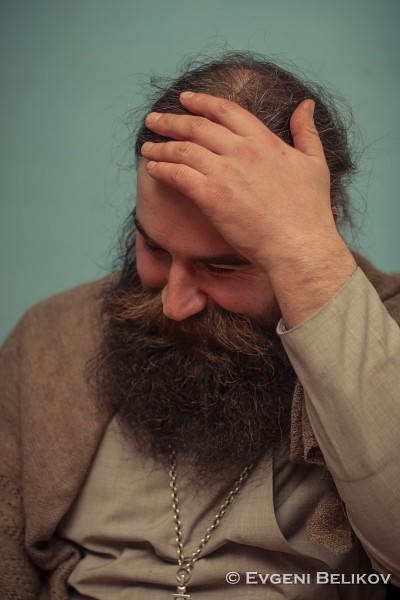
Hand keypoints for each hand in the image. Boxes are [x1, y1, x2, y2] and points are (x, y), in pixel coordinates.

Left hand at [141, 92, 355, 325]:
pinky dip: (163, 169)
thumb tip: (306, 105)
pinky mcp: (211, 196)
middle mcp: (242, 151)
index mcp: (264, 140)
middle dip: (171, 121)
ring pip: (183, 150)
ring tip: (147, 146)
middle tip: (153, 120)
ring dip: (161, 146)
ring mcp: (225, 172)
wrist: (298, 245)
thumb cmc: (310, 211)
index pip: (225, 111)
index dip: (201, 102)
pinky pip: (178, 176)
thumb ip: (306, 131)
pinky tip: (153, 169)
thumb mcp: (315, 163)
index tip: (185, 99)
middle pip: (197, 126)